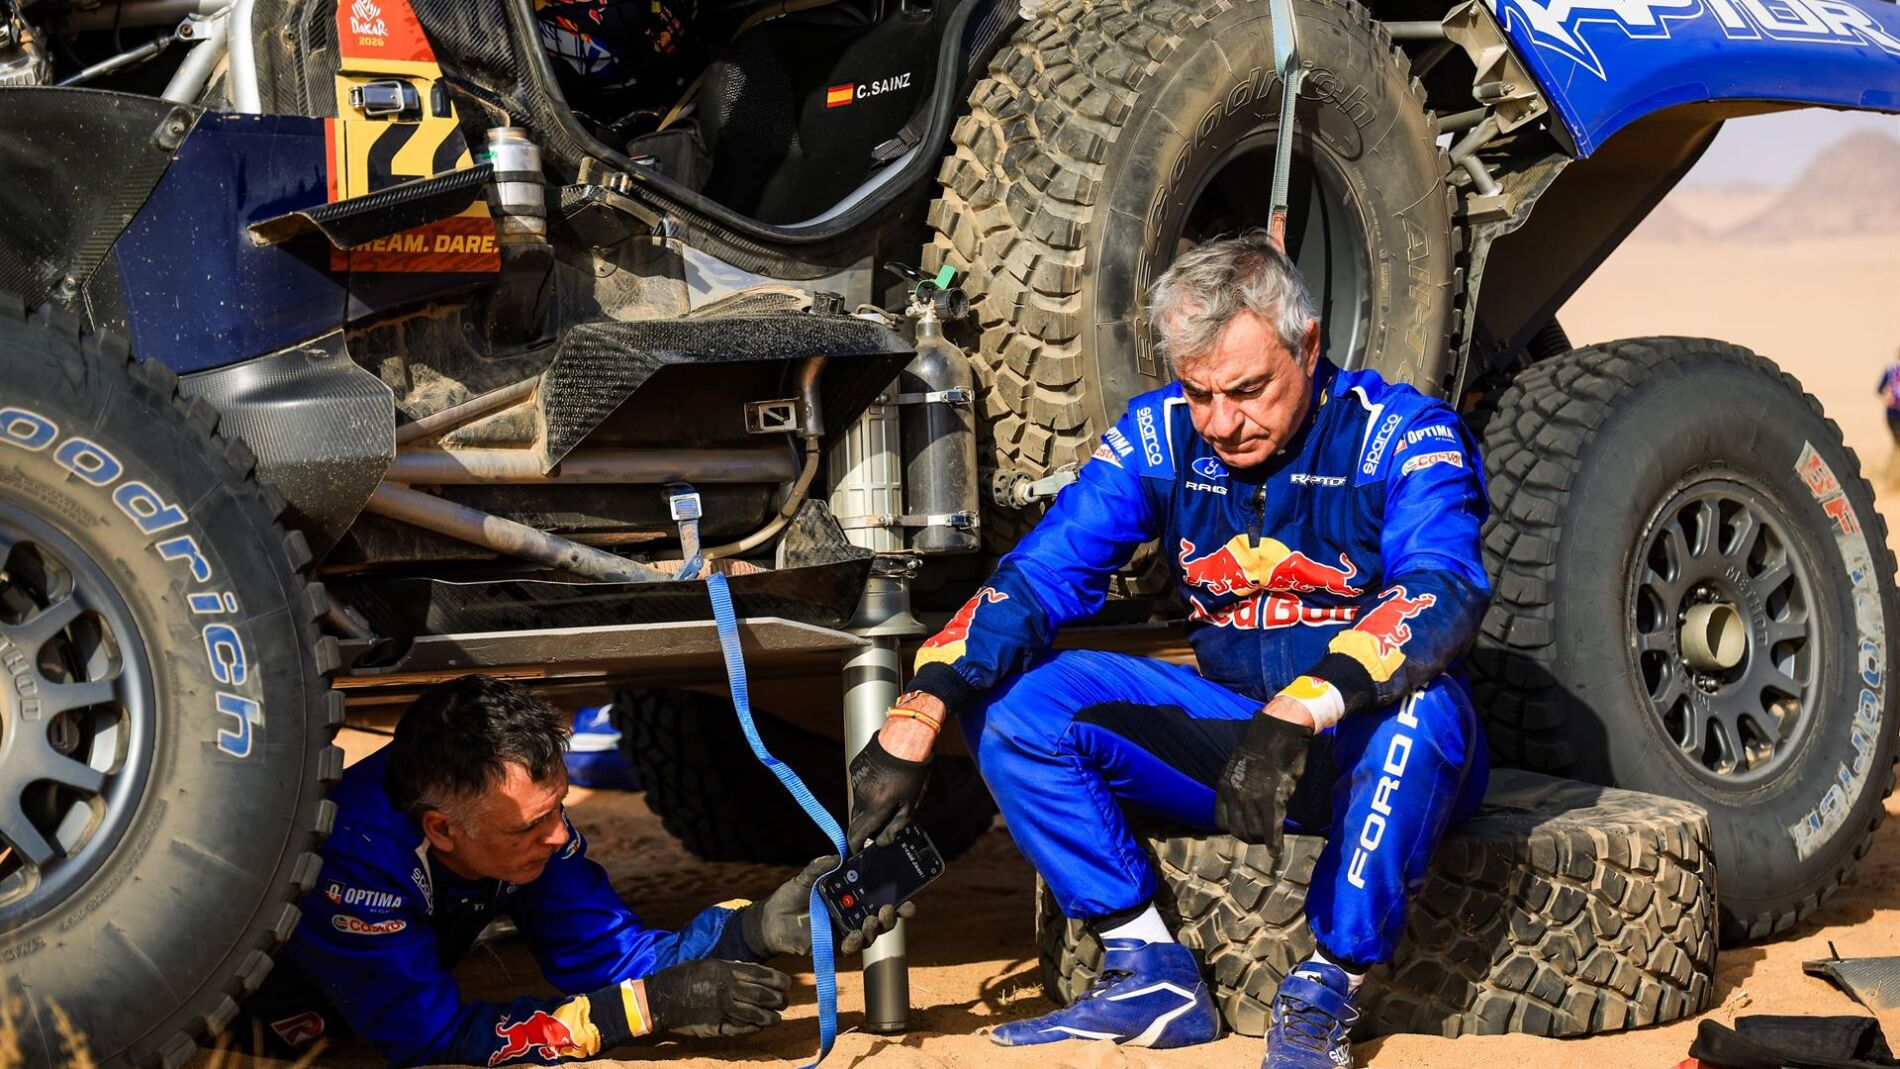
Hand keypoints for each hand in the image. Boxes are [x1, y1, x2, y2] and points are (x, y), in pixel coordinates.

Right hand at [643, 959, 790, 1037]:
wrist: (661, 998)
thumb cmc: (685, 978)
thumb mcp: (710, 964)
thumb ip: (733, 968)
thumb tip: (756, 972)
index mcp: (726, 970)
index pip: (763, 975)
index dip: (780, 981)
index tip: (788, 984)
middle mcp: (727, 989)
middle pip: (764, 996)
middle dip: (780, 1000)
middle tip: (785, 1001)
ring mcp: (722, 1008)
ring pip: (757, 1015)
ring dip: (772, 1017)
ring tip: (777, 1018)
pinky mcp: (715, 1026)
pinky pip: (741, 1029)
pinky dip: (755, 1028)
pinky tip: (760, 1026)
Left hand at [739, 853, 918, 956]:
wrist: (772, 919)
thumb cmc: (793, 895)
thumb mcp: (808, 876)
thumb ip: (822, 865)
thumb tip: (838, 856)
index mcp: (853, 898)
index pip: (881, 900)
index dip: (898, 902)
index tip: (908, 900)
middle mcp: (853, 916)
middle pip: (881, 920)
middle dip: (891, 917)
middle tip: (891, 909)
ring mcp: (845, 933)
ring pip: (869, 935)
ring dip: (875, 929)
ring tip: (872, 920)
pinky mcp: (833, 947)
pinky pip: (849, 949)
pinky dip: (854, 943)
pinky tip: (853, 935)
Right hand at [844, 734, 930, 851]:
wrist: (904, 737)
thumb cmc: (913, 771)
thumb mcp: (911, 803)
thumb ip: (896, 825)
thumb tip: (883, 841)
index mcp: (875, 806)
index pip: (857, 834)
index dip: (855, 846)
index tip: (857, 852)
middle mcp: (861, 795)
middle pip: (855, 820)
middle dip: (863, 829)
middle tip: (876, 831)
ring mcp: (856, 781)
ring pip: (857, 803)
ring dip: (867, 808)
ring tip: (886, 800)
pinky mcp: (855, 769)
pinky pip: (859, 787)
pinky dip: (867, 791)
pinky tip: (882, 783)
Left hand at [1213, 704, 1313, 851]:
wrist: (1280, 729)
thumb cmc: (1263, 744)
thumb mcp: (1240, 764)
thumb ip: (1239, 785)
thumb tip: (1244, 800)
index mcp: (1224, 785)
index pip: (1221, 820)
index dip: (1233, 829)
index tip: (1244, 830)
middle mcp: (1234, 794)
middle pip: (1237, 829)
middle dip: (1249, 838)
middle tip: (1261, 840)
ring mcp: (1252, 797)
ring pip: (1254, 831)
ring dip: (1262, 840)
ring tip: (1270, 843)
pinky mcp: (1273, 798)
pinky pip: (1271, 828)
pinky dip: (1274, 843)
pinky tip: (1276, 852)